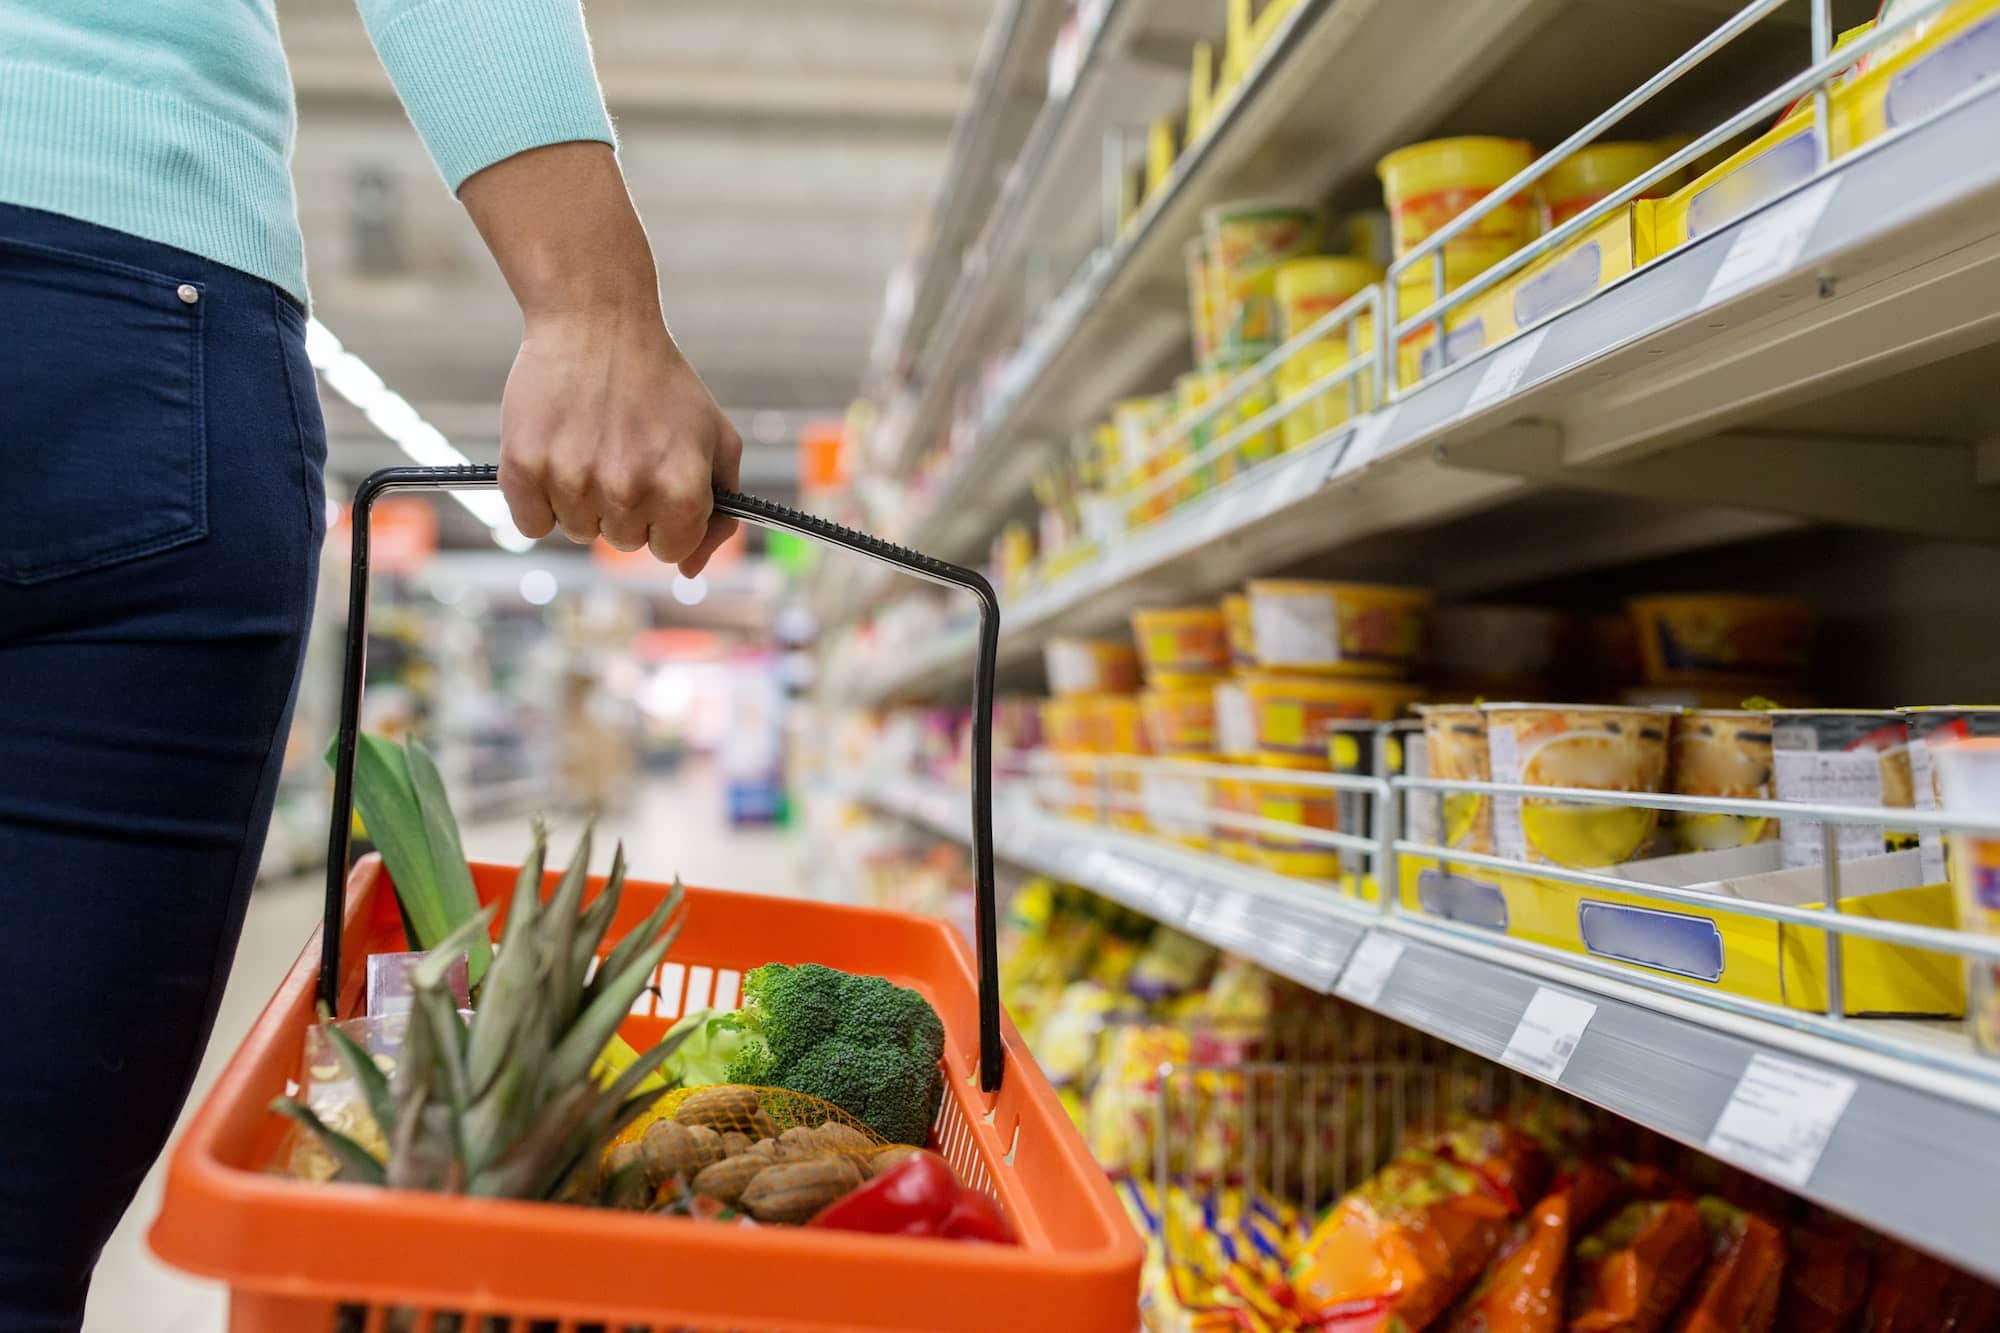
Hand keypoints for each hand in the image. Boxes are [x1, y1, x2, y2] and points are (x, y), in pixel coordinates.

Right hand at [459, 142, 741, 573]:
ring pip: (578, 532)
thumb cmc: (663, 385)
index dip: (667, 519)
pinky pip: (531, 523)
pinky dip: (539, 500)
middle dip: (627, 508)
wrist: (597, 323)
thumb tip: (688, 570)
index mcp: (680, 488)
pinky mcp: (524, 467)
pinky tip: (556, 454)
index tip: (658, 483)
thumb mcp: (716, 440)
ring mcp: (572, 480)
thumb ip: (719, 512)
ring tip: (590, 445)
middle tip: (622, 453)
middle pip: (624, 543)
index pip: (671, 550)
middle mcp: (627, 490)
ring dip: (583, 501)